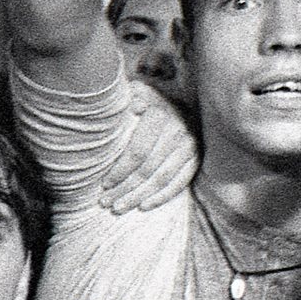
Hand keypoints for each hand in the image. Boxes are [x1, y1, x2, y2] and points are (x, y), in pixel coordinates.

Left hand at [99, 84, 199, 213]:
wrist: (179, 100)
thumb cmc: (147, 98)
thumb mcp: (136, 91)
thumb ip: (129, 98)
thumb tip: (132, 107)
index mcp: (160, 115)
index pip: (137, 152)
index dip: (119, 171)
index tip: (104, 184)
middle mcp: (178, 132)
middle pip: (147, 170)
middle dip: (124, 189)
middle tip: (105, 202)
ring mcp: (190, 147)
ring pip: (161, 180)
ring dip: (138, 197)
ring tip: (118, 208)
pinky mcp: (196, 159)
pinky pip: (179, 183)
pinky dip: (161, 197)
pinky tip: (143, 206)